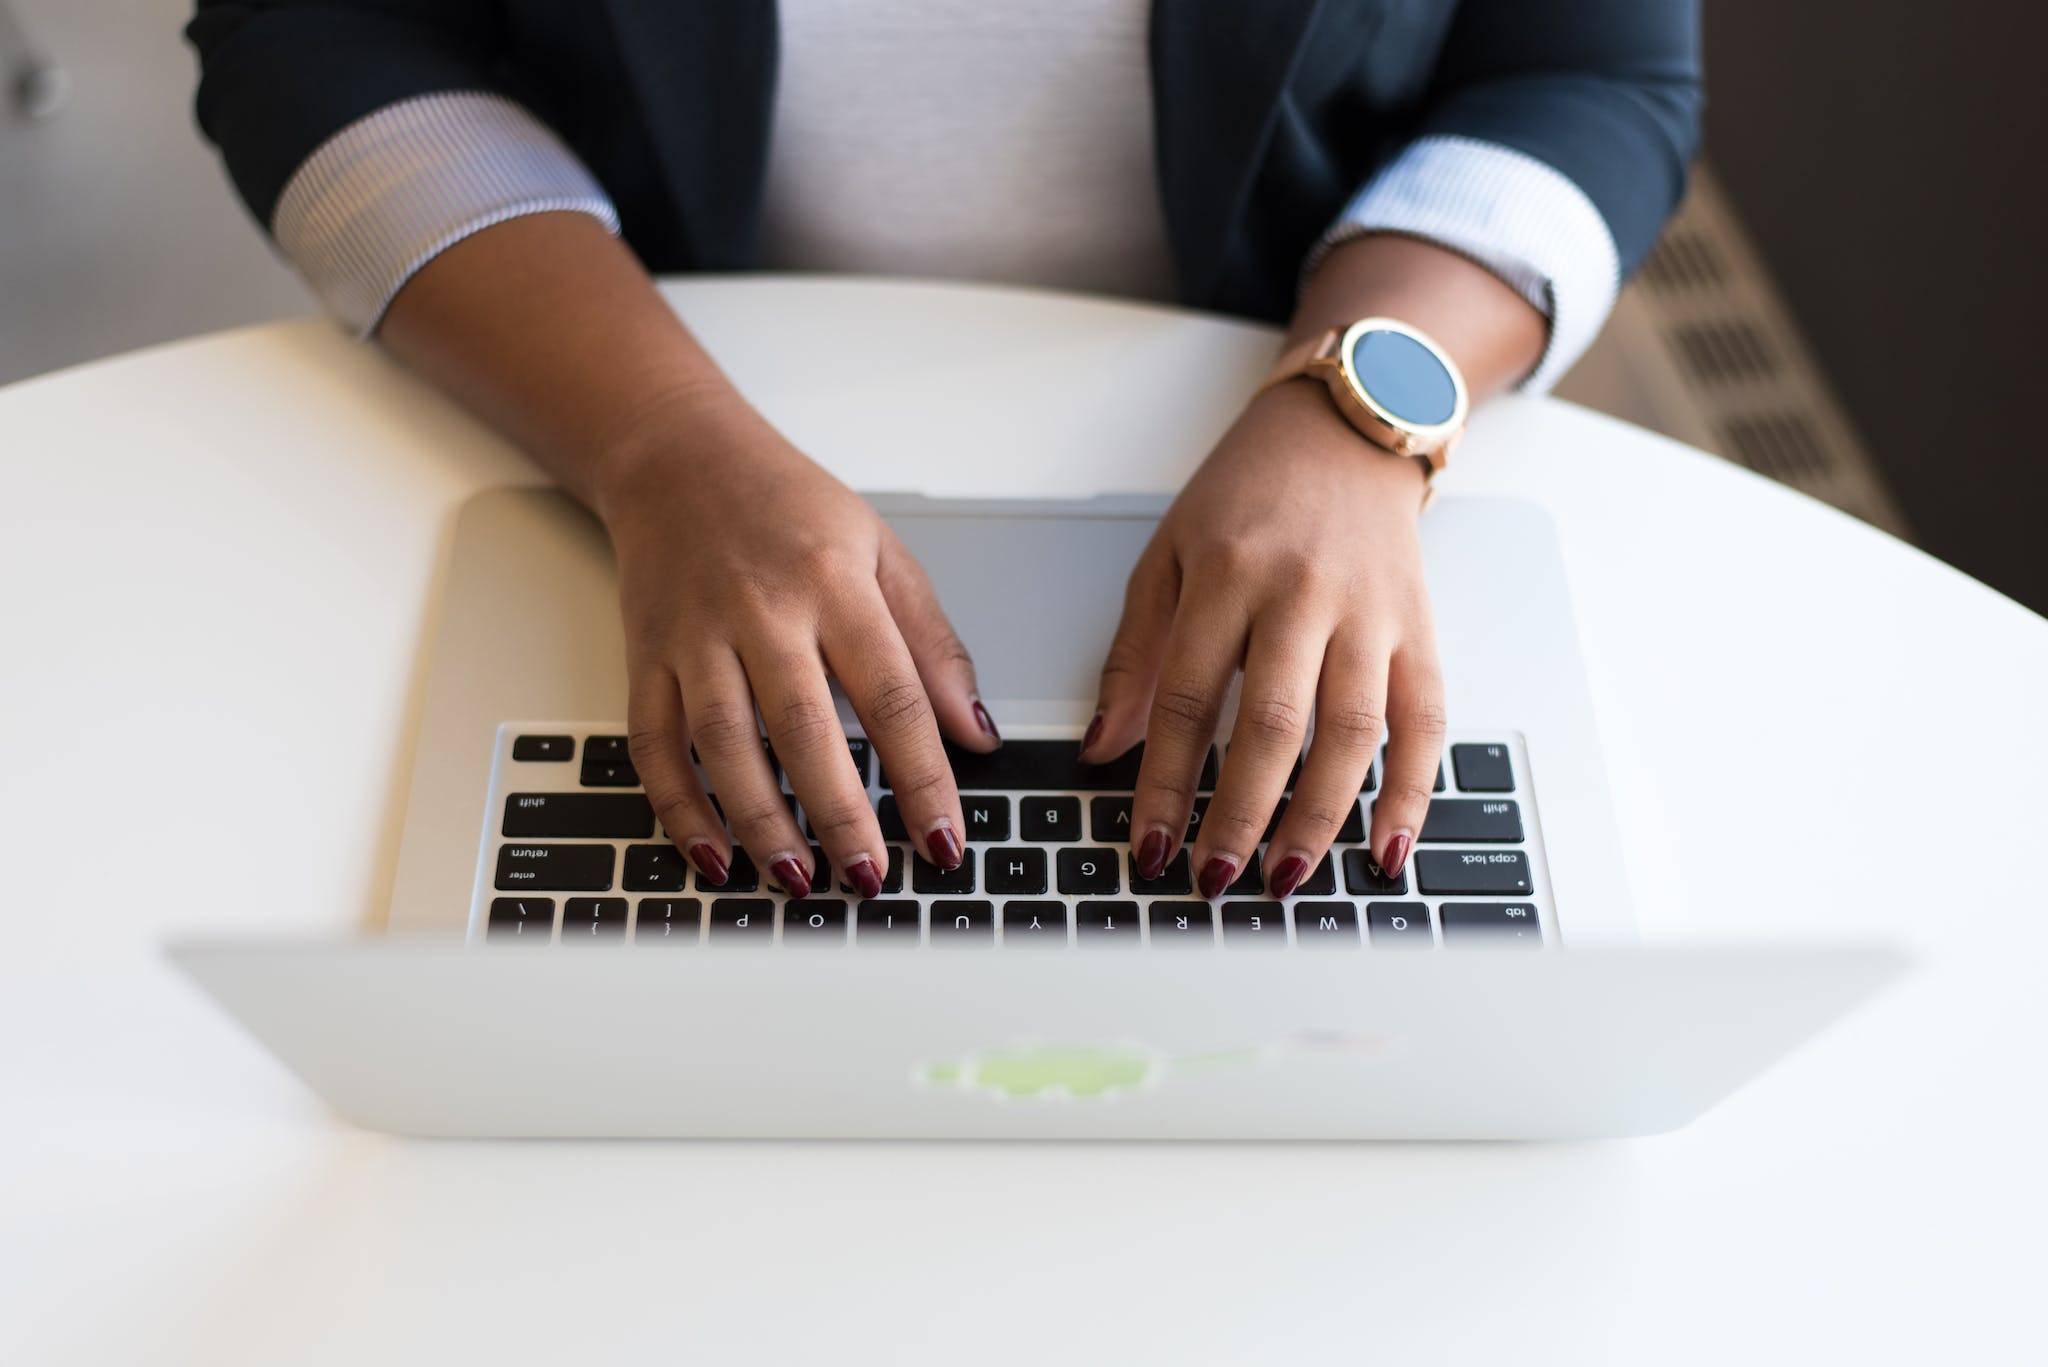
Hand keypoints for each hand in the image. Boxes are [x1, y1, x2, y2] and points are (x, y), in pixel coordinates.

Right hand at [598, 388, 997, 897]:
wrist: (676, 457)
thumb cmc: (788, 507)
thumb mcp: (882, 551)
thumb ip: (932, 645)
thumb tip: (977, 734)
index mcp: (835, 583)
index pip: (893, 694)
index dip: (923, 777)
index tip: (946, 841)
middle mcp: (762, 610)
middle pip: (805, 728)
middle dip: (841, 814)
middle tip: (871, 878)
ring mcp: (695, 636)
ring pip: (724, 745)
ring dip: (761, 822)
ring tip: (798, 879)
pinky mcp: (645, 656)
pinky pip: (655, 744)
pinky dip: (679, 808)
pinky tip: (714, 855)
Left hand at [1084, 379, 1445, 897]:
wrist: (1346, 430)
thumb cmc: (1249, 495)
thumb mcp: (1169, 555)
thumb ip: (1135, 656)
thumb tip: (1103, 750)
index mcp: (1229, 573)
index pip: (1187, 696)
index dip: (1163, 780)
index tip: (1148, 844)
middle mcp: (1304, 594)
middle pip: (1273, 724)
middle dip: (1239, 813)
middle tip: (1214, 878)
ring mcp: (1371, 614)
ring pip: (1351, 732)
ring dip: (1318, 818)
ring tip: (1283, 878)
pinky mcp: (1422, 628)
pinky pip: (1425, 722)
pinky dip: (1412, 793)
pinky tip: (1386, 849)